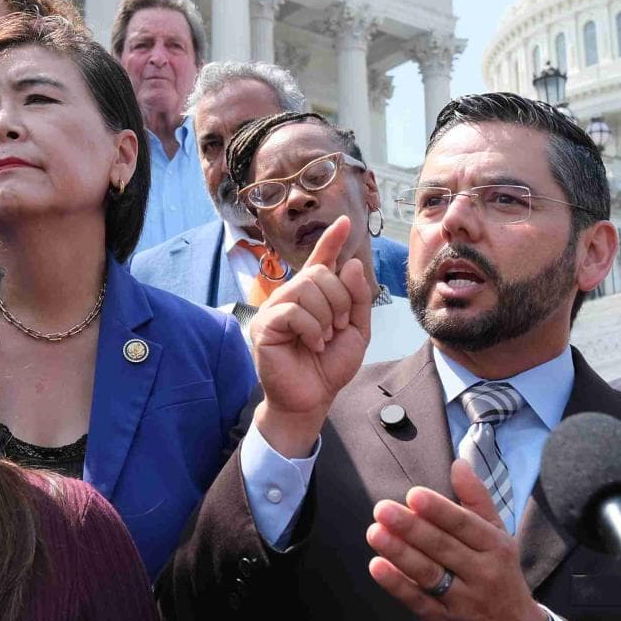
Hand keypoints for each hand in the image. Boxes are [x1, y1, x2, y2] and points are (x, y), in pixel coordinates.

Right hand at [250, 216, 373, 457]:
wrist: (312, 399)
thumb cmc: (329, 367)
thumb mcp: (356, 331)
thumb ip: (356, 298)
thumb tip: (350, 263)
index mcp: (313, 296)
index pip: (321, 260)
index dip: (331, 240)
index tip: (344, 221)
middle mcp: (291, 296)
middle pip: (320, 273)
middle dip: (339, 300)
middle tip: (337, 328)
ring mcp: (275, 308)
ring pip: (307, 288)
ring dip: (326, 316)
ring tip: (324, 339)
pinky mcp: (264, 324)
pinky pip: (294, 310)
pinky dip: (312, 328)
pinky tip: (313, 344)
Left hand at [366, 459, 549, 620]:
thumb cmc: (501, 575)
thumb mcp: (499, 536)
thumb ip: (477, 500)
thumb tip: (459, 463)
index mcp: (495, 547)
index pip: (465, 525)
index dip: (439, 510)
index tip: (414, 495)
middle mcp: (480, 573)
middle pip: (443, 548)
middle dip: (411, 528)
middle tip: (383, 509)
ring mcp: (462, 600)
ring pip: (428, 573)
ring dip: (399, 553)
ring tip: (375, 533)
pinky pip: (417, 601)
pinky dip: (397, 584)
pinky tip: (377, 567)